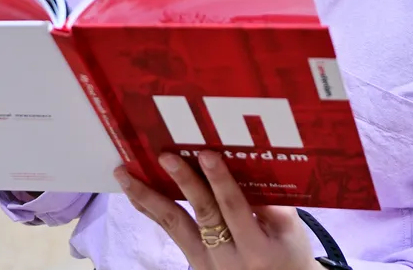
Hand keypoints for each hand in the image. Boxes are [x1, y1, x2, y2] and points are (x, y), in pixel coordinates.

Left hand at [116, 152, 317, 269]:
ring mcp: (205, 263)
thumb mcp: (288, 231)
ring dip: (146, 197)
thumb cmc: (288, 255)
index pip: (235, 209)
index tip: (206, 154)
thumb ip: (267, 201)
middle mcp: (226, 259)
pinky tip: (135, 191)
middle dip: (182, 182)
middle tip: (165, 155)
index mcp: (256, 249)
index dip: (220, 181)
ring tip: (124, 174)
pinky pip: (170, 231)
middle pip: (201, 215)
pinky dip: (151, 209)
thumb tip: (240, 162)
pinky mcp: (192, 263)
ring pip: (173, 225)